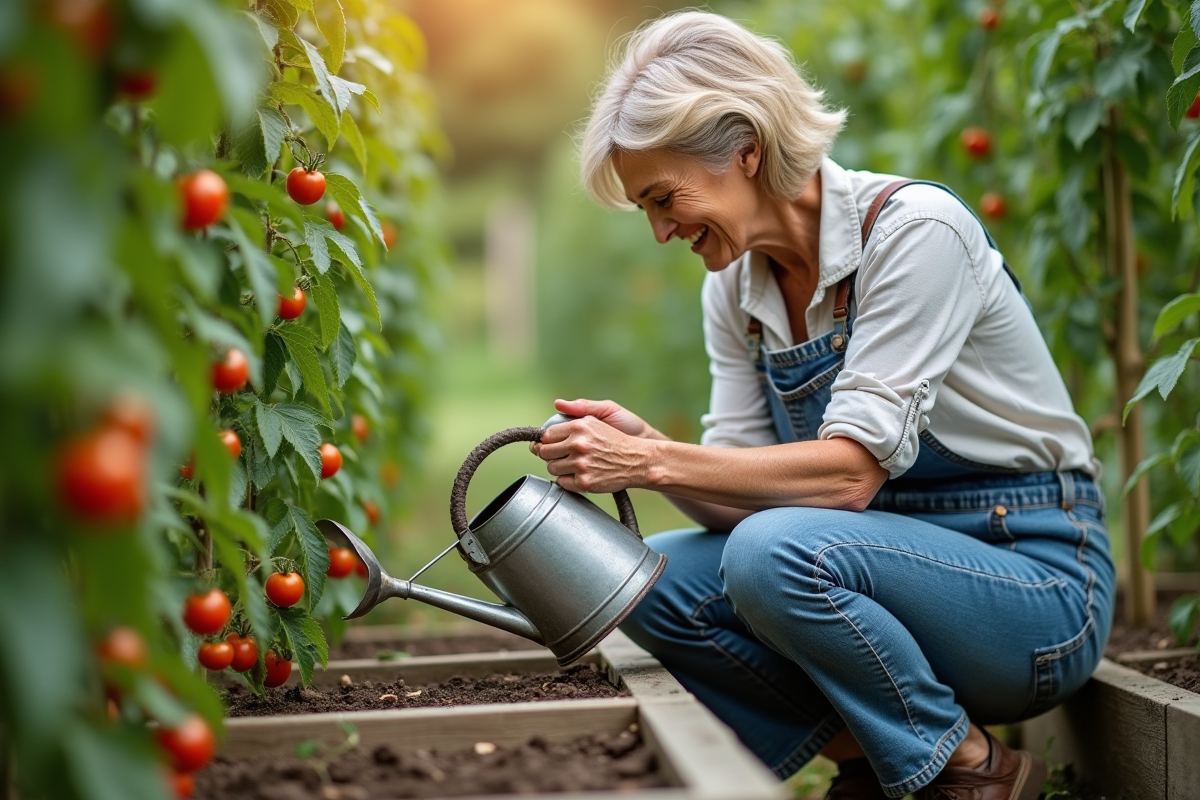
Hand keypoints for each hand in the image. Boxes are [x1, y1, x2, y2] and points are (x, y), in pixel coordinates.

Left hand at [533, 402, 653, 493]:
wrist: (639, 460)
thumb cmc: (620, 438)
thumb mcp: (604, 412)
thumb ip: (579, 407)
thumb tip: (557, 404)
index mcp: (579, 427)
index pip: (547, 435)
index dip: (546, 440)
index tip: (550, 444)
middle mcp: (578, 445)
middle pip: (545, 452)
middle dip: (550, 454)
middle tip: (561, 455)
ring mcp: (581, 465)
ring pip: (552, 468)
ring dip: (559, 468)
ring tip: (573, 464)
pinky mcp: (585, 482)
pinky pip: (562, 482)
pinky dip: (568, 480)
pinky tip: (580, 474)